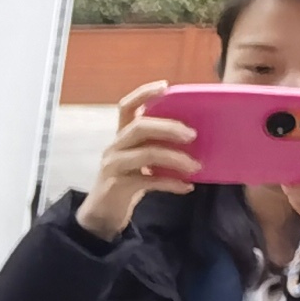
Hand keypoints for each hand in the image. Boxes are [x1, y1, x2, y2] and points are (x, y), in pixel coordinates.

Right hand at [77, 84, 196, 240]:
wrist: (103, 213)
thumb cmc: (128, 180)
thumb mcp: (140, 157)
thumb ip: (157, 143)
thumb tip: (196, 134)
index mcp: (121, 135)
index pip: (126, 106)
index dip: (144, 93)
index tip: (166, 87)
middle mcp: (115, 146)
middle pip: (139, 127)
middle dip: (168, 128)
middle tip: (193, 135)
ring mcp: (114, 166)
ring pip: (146, 153)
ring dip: (175, 158)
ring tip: (196, 166)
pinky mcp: (117, 186)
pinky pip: (147, 181)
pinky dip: (171, 183)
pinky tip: (186, 187)